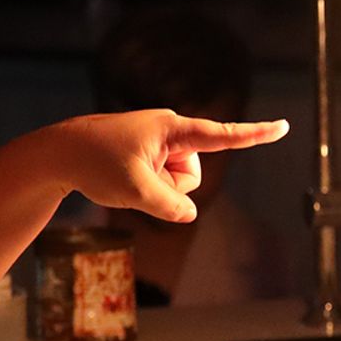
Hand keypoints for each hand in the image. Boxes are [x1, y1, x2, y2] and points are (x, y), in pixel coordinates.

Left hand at [50, 111, 288, 223]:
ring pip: (178, 182)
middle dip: (171, 188)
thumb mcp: (135, 191)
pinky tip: (121, 177)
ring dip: (157, 188)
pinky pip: (163, 179)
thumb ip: (170, 206)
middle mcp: (170, 131)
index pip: (222, 134)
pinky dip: (147, 186)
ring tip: (124, 177)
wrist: (57, 152)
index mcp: (172, 129)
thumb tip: (187, 214)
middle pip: (193, 175)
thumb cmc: (95, 164)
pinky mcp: (148, 152)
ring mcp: (159, 143)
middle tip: (134, 181)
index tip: (283, 126)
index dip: (255, 134)